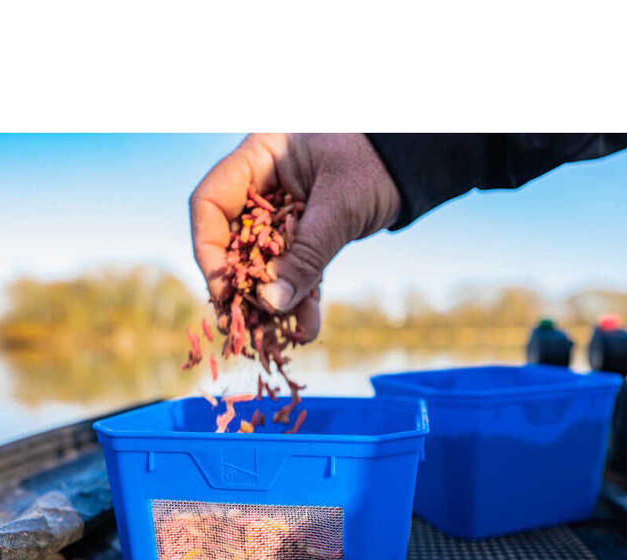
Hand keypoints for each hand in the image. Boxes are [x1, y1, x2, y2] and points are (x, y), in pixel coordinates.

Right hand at [189, 133, 400, 341]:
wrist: (416, 164)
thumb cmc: (377, 163)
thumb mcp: (339, 207)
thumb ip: (305, 255)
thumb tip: (271, 304)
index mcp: (259, 158)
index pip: (210, 204)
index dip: (209, 249)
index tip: (224, 290)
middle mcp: (263, 185)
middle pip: (232, 241)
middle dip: (242, 287)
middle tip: (246, 327)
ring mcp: (282, 212)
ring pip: (265, 263)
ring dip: (274, 301)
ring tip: (280, 336)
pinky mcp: (304, 234)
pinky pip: (294, 269)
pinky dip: (301, 297)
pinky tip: (308, 327)